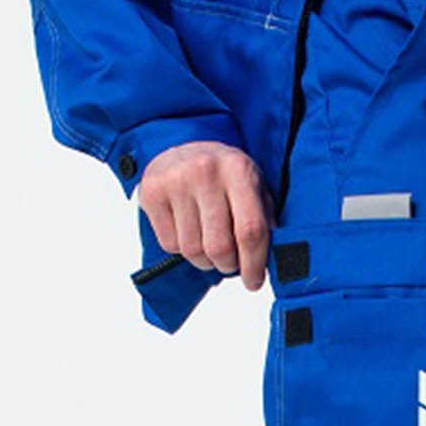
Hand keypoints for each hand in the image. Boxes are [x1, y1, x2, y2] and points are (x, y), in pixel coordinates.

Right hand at [138, 141, 273, 290]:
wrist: (182, 144)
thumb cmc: (223, 174)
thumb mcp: (253, 185)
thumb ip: (264, 219)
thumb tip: (273, 259)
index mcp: (238, 170)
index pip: (250, 230)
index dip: (253, 264)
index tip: (253, 282)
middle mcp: (206, 172)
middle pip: (219, 247)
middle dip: (228, 265)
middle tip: (230, 261)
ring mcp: (175, 181)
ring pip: (193, 251)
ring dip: (204, 259)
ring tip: (208, 242)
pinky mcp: (152, 193)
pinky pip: (170, 244)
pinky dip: (182, 248)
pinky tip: (188, 229)